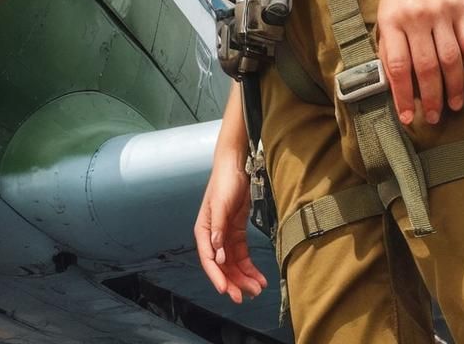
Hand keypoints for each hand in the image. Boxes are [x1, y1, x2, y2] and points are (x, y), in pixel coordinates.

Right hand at [194, 153, 266, 302]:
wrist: (236, 166)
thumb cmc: (225, 181)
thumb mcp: (221, 204)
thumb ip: (218, 228)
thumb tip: (217, 253)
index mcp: (204, 229)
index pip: (208, 258)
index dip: (216, 275)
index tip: (226, 290)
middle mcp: (213, 236)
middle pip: (221, 265)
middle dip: (232, 282)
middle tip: (244, 297)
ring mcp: (225, 236)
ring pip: (233, 264)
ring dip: (243, 278)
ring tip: (257, 289)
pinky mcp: (237, 233)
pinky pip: (242, 256)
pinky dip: (250, 268)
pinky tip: (259, 278)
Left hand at [376, 0, 463, 125]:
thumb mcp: (383, 14)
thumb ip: (389, 44)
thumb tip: (396, 83)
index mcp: (390, 21)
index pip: (397, 66)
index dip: (403, 95)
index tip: (407, 117)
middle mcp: (415, 18)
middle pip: (426, 67)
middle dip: (431, 98)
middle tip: (435, 117)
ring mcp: (440, 13)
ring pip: (451, 60)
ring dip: (454, 87)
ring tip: (454, 105)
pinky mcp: (461, 8)